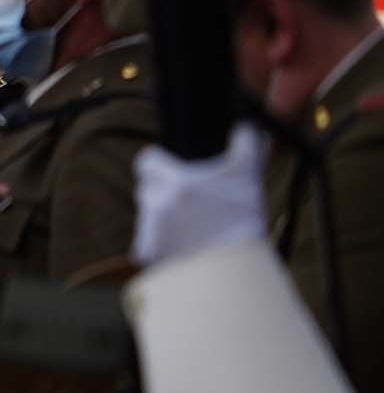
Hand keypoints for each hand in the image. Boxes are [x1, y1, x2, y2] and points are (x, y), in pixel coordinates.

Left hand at [132, 122, 267, 264]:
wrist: (239, 268)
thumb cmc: (244, 220)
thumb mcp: (248, 178)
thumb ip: (245, 146)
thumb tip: (247, 125)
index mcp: (177, 182)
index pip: (146, 162)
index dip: (157, 165)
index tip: (170, 172)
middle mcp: (158, 203)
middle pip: (147, 189)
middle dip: (161, 193)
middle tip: (186, 205)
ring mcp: (150, 229)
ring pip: (146, 216)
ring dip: (160, 219)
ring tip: (188, 229)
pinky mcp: (147, 252)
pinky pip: (143, 244)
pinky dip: (157, 246)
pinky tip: (180, 247)